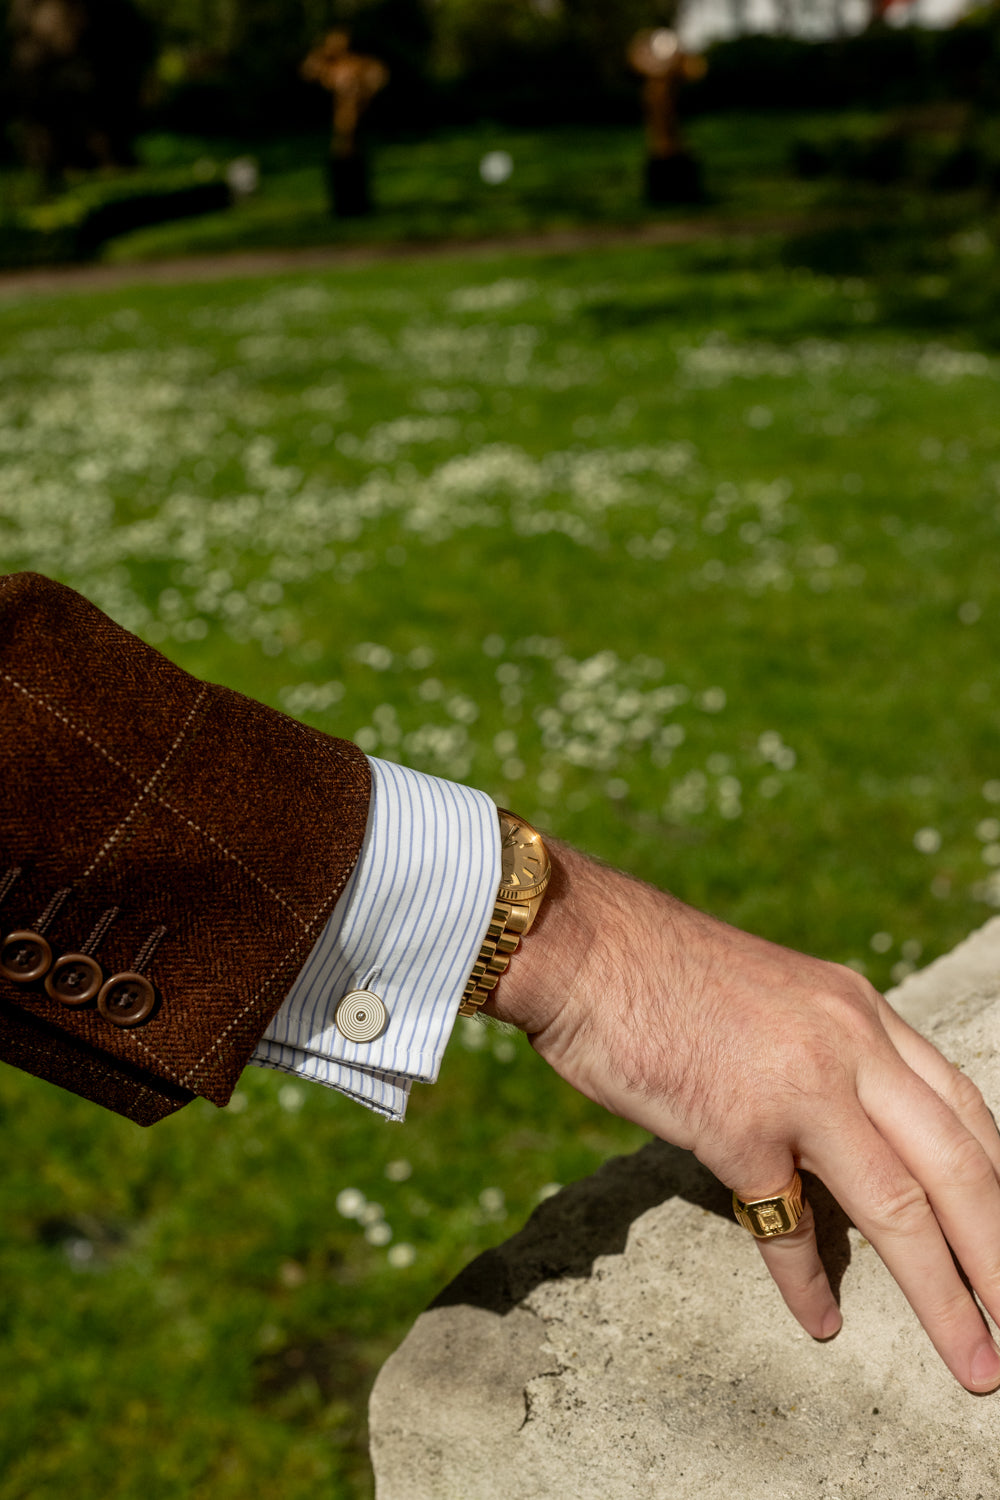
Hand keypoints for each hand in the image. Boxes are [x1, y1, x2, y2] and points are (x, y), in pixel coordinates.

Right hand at [489, 840, 999, 1393]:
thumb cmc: (662, 971)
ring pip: (902, 1206)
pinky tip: (821, 1321)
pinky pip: (788, 1225)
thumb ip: (824, 1059)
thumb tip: (848, 1140)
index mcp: (861, 1010)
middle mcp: (848, 1043)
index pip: (965, 1107)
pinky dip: (807, 1281)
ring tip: (975, 1360)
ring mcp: (797, 1086)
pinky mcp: (735, 1126)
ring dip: (946, 1294)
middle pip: (959, 1165)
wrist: (584, 944)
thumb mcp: (777, 999)